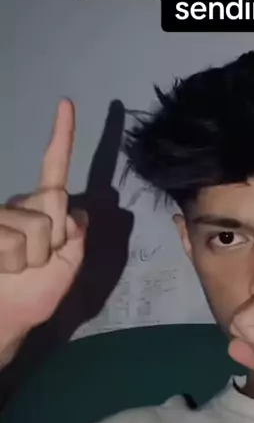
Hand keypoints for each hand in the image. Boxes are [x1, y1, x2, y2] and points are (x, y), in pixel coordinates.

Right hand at [0, 100, 86, 364]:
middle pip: (54, 200)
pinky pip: (11, 241)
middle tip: (38, 261)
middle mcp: (21, 203)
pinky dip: (13, 263)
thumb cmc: (34, 293)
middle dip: (54, 237)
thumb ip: (76, 232)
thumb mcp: (69, 263)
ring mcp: (0, 215)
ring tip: (17, 268)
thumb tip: (74, 209)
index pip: (55, 166)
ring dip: (33, 257)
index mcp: (44, 207)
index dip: (63, 134)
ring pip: (36, 226)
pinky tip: (2, 269)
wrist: (5, 320)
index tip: (67, 102)